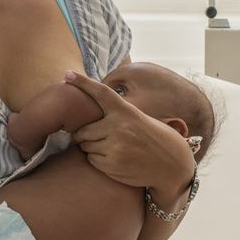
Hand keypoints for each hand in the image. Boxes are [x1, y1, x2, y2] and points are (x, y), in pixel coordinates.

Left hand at [64, 71, 193, 193]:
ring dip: (92, 148)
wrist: (172, 165)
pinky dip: (98, 160)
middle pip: (83, 129)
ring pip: (86, 146)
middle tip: (96, 138)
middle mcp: (119, 127)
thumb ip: (118, 114)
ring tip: (112, 149)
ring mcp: (115, 147)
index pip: (101, 93)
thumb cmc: (154, 139)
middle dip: (84, 134)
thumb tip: (91, 110)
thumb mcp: (140, 119)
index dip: (83, 83)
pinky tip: (115, 160)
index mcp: (127, 112)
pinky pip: (92, 160)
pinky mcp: (112, 165)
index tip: (67, 75)